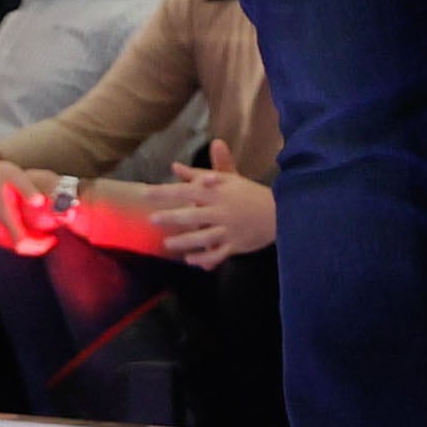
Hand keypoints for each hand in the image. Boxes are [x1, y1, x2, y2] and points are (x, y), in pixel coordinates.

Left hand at [147, 143, 278, 268]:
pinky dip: (203, 259)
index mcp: (218, 191)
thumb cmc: (250, 193)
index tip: (145, 192)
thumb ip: (200, 173)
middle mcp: (221, 210)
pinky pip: (217, 254)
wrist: (281, 211)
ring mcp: (228, 229)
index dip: (166, 191)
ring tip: (168, 244)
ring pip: (202, 237)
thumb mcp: (228, 179)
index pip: (186, 190)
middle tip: (152, 219)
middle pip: (192, 214)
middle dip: (171, 217)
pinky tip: (190, 260)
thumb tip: (175, 166)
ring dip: (184, 241)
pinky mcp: (236, 244)